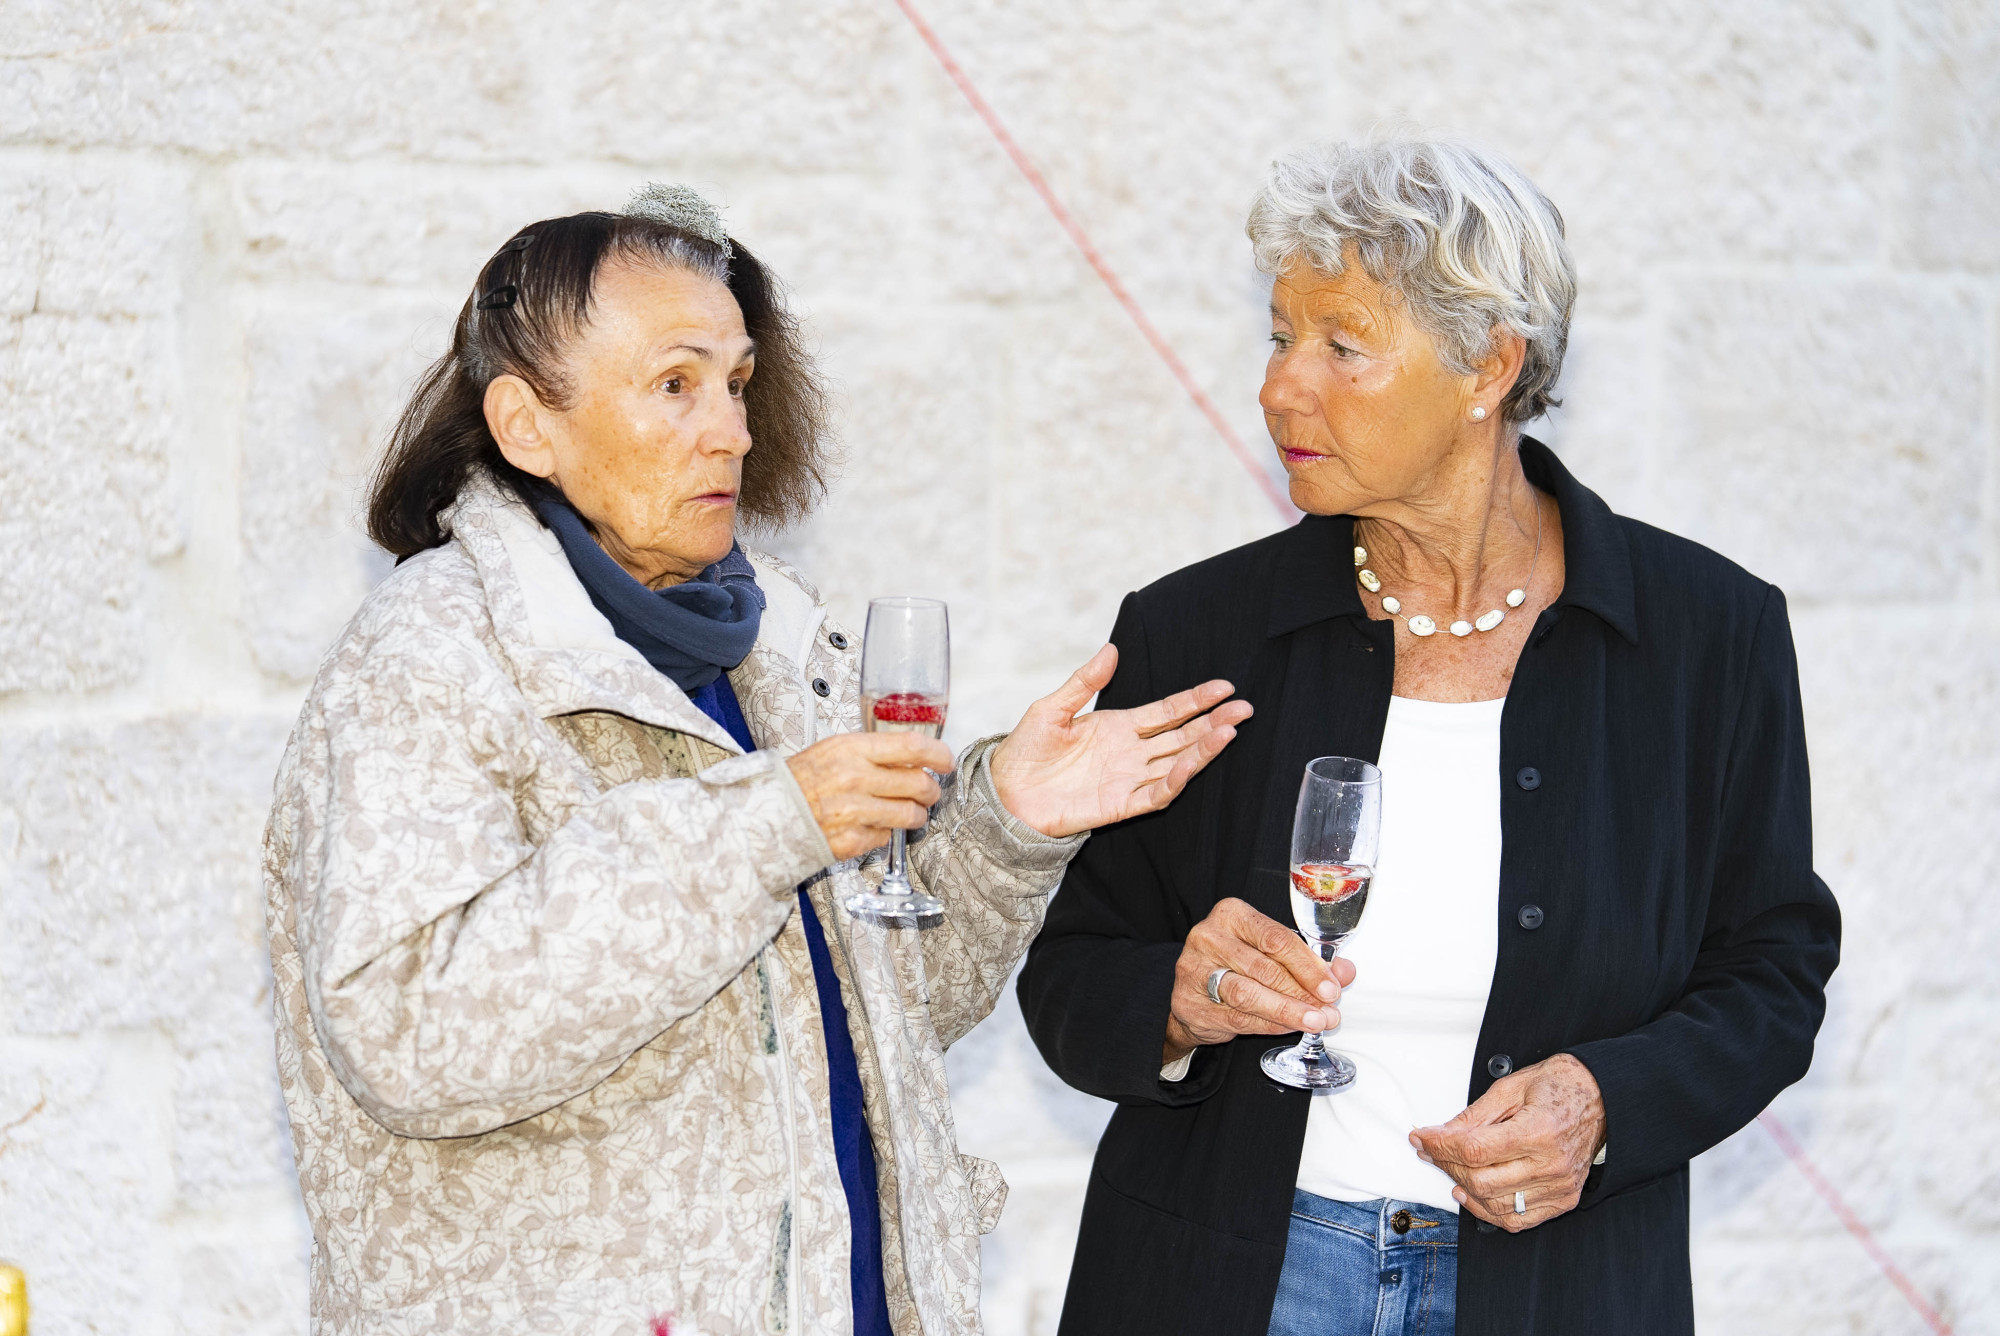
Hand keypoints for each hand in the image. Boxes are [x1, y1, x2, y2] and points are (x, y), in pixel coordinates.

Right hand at [787, 733, 955, 861]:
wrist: (769, 812)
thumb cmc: (803, 779)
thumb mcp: (835, 749)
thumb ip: (874, 751)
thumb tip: (914, 756)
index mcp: (852, 750)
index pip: (911, 747)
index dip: (938, 754)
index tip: (945, 761)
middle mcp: (855, 779)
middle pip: (919, 784)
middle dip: (932, 790)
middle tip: (929, 791)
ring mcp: (854, 812)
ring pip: (910, 815)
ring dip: (916, 814)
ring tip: (909, 811)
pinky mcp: (851, 841)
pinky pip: (886, 837)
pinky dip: (884, 832)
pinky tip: (871, 824)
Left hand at [988, 645, 1253, 837]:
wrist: (1005, 793)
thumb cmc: (1025, 751)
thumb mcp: (1052, 708)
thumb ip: (1084, 683)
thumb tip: (1111, 649)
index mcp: (1119, 726)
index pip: (1167, 711)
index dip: (1196, 699)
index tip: (1224, 687)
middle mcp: (1131, 752)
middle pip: (1182, 735)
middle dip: (1213, 721)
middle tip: (1244, 708)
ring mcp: (1128, 779)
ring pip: (1176, 763)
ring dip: (1202, 749)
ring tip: (1228, 731)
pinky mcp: (1120, 805)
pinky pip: (1155, 794)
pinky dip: (1174, 781)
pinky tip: (1189, 765)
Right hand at [1162, 898, 1355, 1065]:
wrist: (1192, 992)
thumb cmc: (1237, 965)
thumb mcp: (1272, 954)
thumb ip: (1308, 961)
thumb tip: (1345, 972)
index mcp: (1232, 915)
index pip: (1276, 938)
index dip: (1308, 966)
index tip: (1331, 987)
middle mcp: (1208, 937)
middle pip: (1264, 967)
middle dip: (1301, 992)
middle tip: (1327, 1011)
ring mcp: (1194, 970)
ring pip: (1247, 993)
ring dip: (1286, 1011)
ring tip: (1313, 1022)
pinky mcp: (1188, 1002)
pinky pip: (1236, 1017)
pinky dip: (1267, 1025)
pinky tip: (1288, 1028)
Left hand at [1408, 1053, 1605, 1231]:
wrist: (1601, 1097)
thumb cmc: (1559, 1087)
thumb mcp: (1509, 1088)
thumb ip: (1473, 1116)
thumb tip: (1440, 1134)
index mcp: (1539, 1131)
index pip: (1474, 1150)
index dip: (1439, 1146)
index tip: (1421, 1138)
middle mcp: (1552, 1164)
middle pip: (1480, 1180)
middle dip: (1446, 1165)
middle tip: (1430, 1150)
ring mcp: (1560, 1186)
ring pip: (1495, 1203)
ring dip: (1462, 1187)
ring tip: (1449, 1169)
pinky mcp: (1563, 1199)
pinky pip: (1518, 1219)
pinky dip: (1488, 1211)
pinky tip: (1472, 1193)